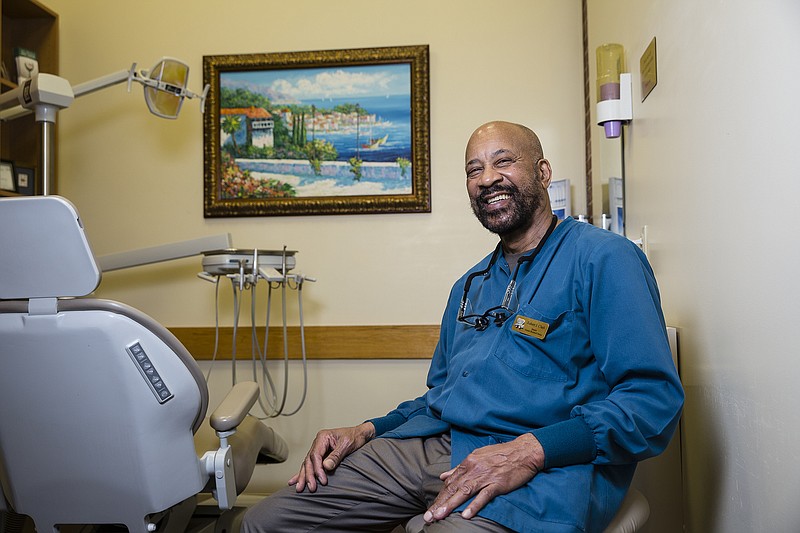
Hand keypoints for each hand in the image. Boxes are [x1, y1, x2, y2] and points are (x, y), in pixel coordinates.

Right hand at [288, 422, 374, 492]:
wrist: (360, 434)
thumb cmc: (355, 437)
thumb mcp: (347, 445)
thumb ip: (336, 455)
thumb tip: (326, 466)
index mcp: (323, 437)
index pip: (315, 455)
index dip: (317, 469)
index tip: (322, 480)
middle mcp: (318, 442)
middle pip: (309, 461)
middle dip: (308, 475)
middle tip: (311, 488)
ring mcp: (318, 449)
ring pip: (307, 464)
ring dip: (303, 477)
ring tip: (299, 488)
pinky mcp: (321, 455)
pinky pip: (310, 465)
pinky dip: (303, 473)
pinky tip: (295, 481)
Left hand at [424, 433, 544, 522]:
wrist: (523, 452)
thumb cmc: (501, 454)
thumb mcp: (477, 456)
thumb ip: (459, 468)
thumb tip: (443, 476)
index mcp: (468, 463)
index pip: (450, 483)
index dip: (440, 496)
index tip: (431, 508)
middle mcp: (474, 469)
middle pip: (453, 488)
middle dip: (440, 503)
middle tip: (428, 517)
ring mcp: (485, 476)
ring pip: (464, 492)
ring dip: (451, 505)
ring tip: (439, 516)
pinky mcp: (497, 484)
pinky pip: (484, 496)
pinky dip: (474, 506)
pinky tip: (466, 515)